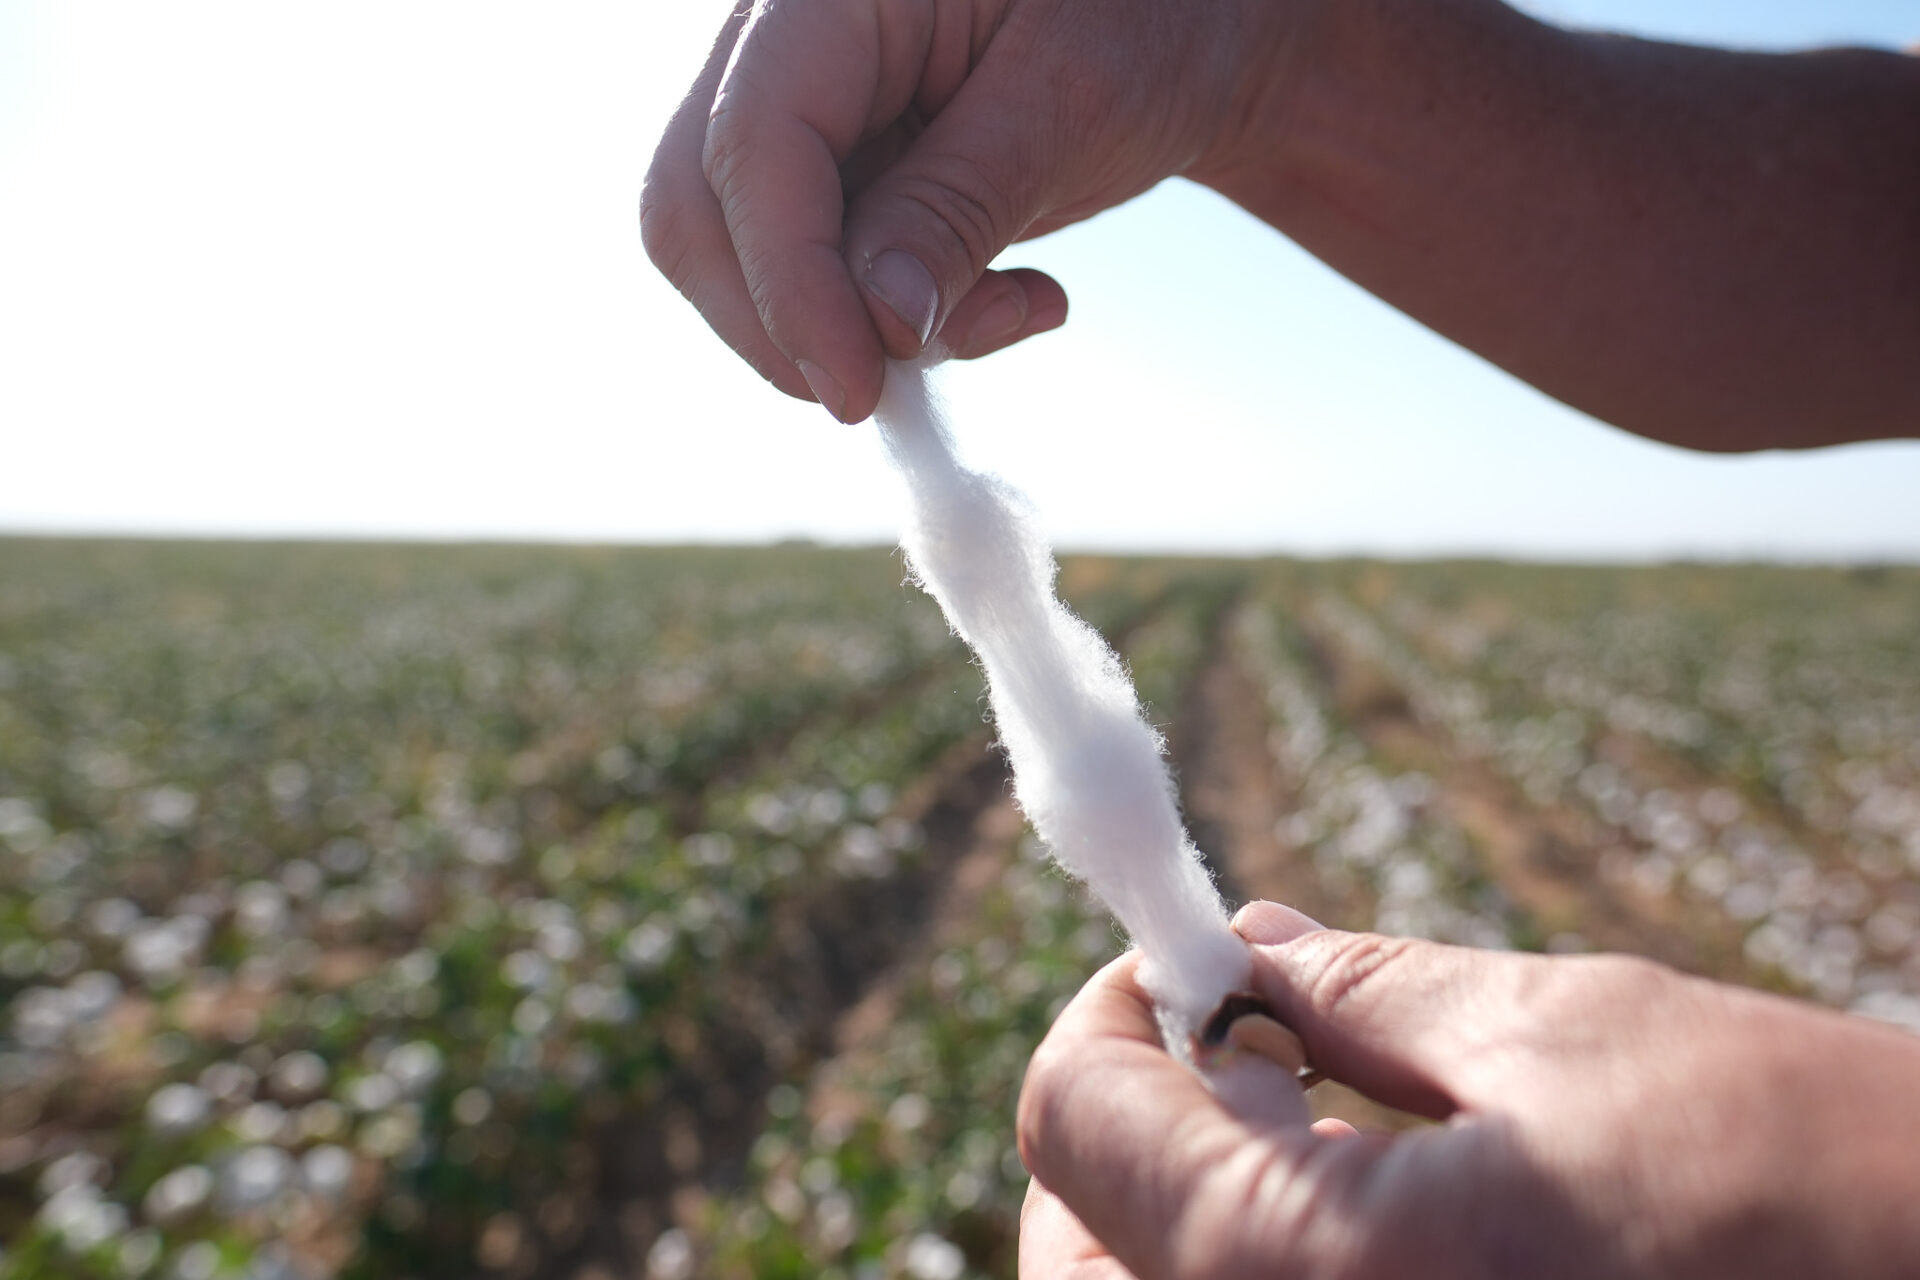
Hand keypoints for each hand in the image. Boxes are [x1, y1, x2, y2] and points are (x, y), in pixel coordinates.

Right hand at [640, 0, 1298, 420]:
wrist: (1185, 29)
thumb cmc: (1148, 23)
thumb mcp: (1072, 104)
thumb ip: (960, 206)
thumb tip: (876, 326)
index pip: (755, 143)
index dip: (792, 281)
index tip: (857, 392)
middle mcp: (777, 37)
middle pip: (694, 207)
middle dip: (786, 324)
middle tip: (898, 389)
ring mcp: (790, 109)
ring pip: (737, 260)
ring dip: (851, 334)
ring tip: (1015, 310)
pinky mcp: (824, 174)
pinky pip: (808, 279)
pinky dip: (889, 325)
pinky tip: (1010, 301)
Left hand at [1016, 900, 1919, 1278]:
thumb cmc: (1806, 1180)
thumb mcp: (1562, 1040)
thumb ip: (1357, 995)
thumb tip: (1237, 947)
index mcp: (1299, 1274)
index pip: (1077, 1110)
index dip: (1122, 1005)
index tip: (1198, 963)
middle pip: (1078, 1250)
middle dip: (1136, 1126)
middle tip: (1249, 1048)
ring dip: (1183, 1207)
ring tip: (1323, 1126)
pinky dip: (1258, 1272)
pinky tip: (1369, 1217)